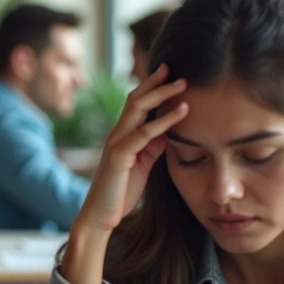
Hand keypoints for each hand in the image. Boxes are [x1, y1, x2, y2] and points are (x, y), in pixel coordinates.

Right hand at [75, 64, 189, 234]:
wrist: (101, 215)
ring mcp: (116, 143)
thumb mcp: (144, 164)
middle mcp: (117, 133)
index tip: (170, 72)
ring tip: (183, 84)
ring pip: (138, 109)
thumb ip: (153, 146)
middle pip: (136, 99)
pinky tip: (181, 113)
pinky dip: (164, 121)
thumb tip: (170, 130)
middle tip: (177, 69)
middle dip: (156, 82)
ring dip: (162, 94)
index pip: (136, 103)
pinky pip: (144, 133)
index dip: (152, 86)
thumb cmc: (121, 191)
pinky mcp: (119, 155)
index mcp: (122, 135)